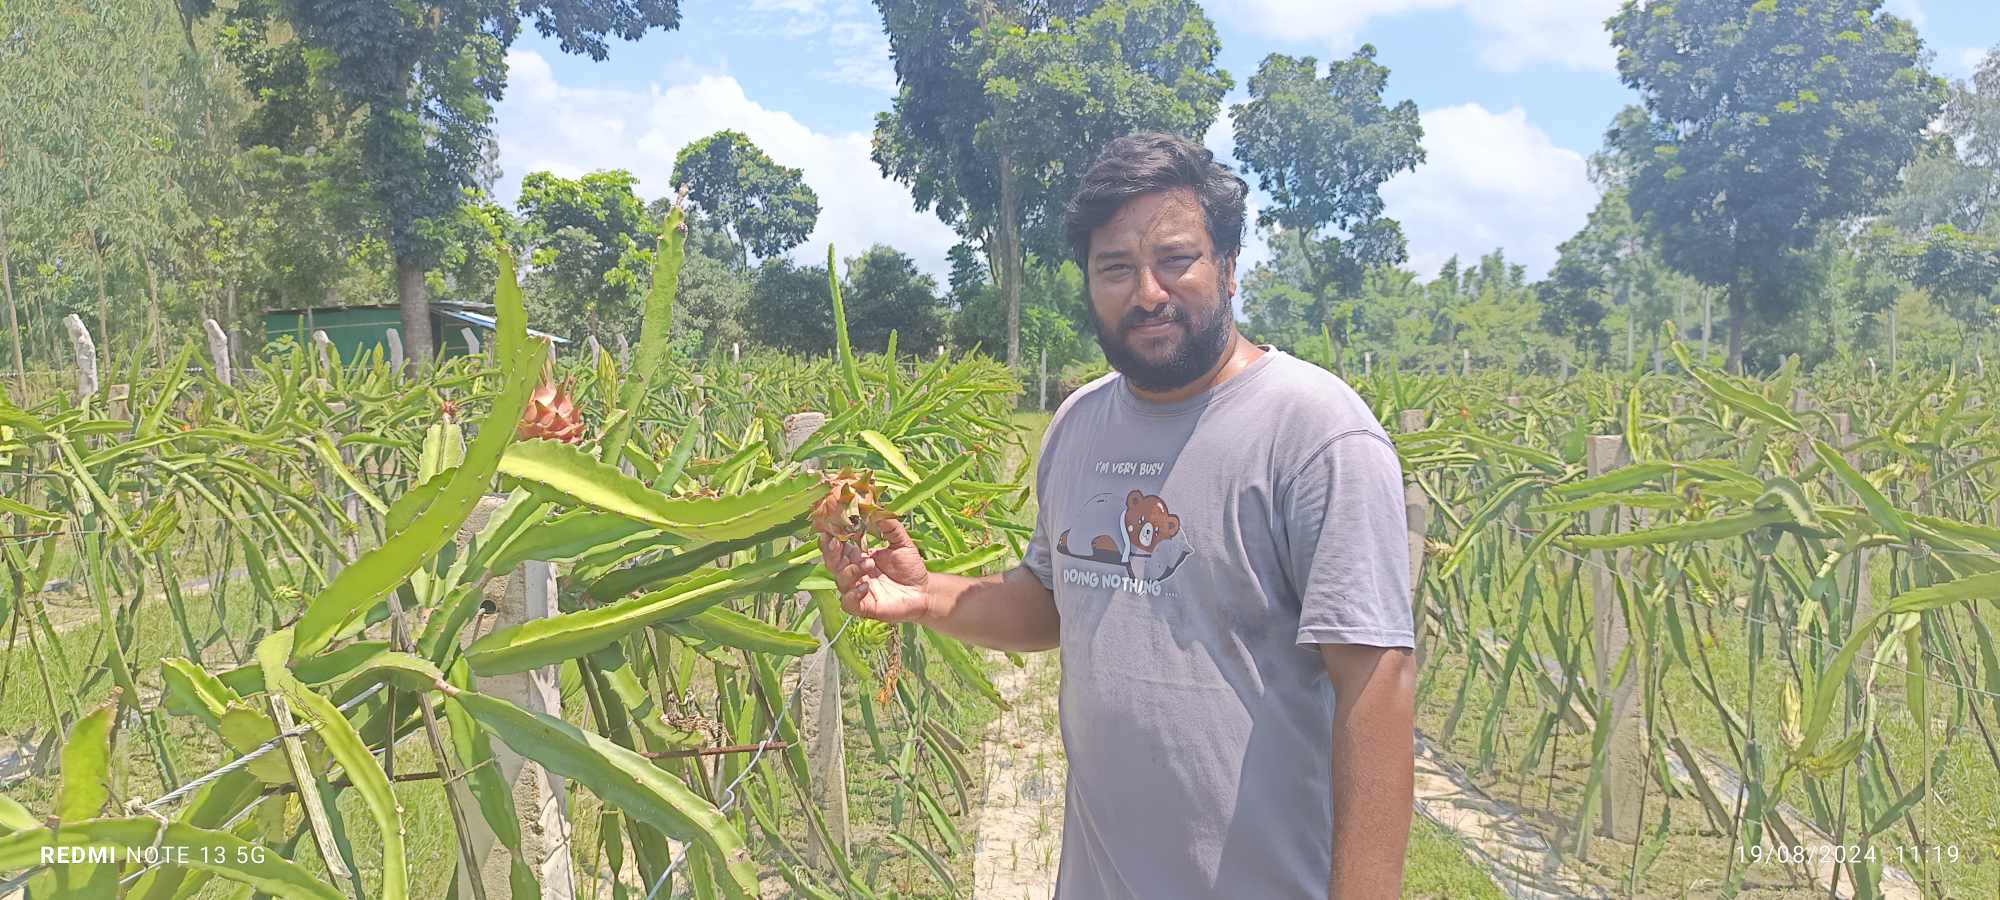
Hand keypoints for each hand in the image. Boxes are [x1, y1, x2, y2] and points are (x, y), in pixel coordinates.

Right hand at [815, 516, 935, 623]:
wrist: (923, 592)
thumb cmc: (910, 567)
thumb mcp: (902, 542)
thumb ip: (890, 526)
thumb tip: (876, 509)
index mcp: (858, 556)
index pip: (839, 546)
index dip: (832, 537)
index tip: (830, 526)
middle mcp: (854, 572)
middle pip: (833, 562)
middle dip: (831, 552)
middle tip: (836, 541)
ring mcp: (856, 590)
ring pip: (840, 580)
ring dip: (850, 570)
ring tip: (869, 563)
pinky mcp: (863, 607)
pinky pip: (848, 602)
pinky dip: (853, 594)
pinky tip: (866, 586)